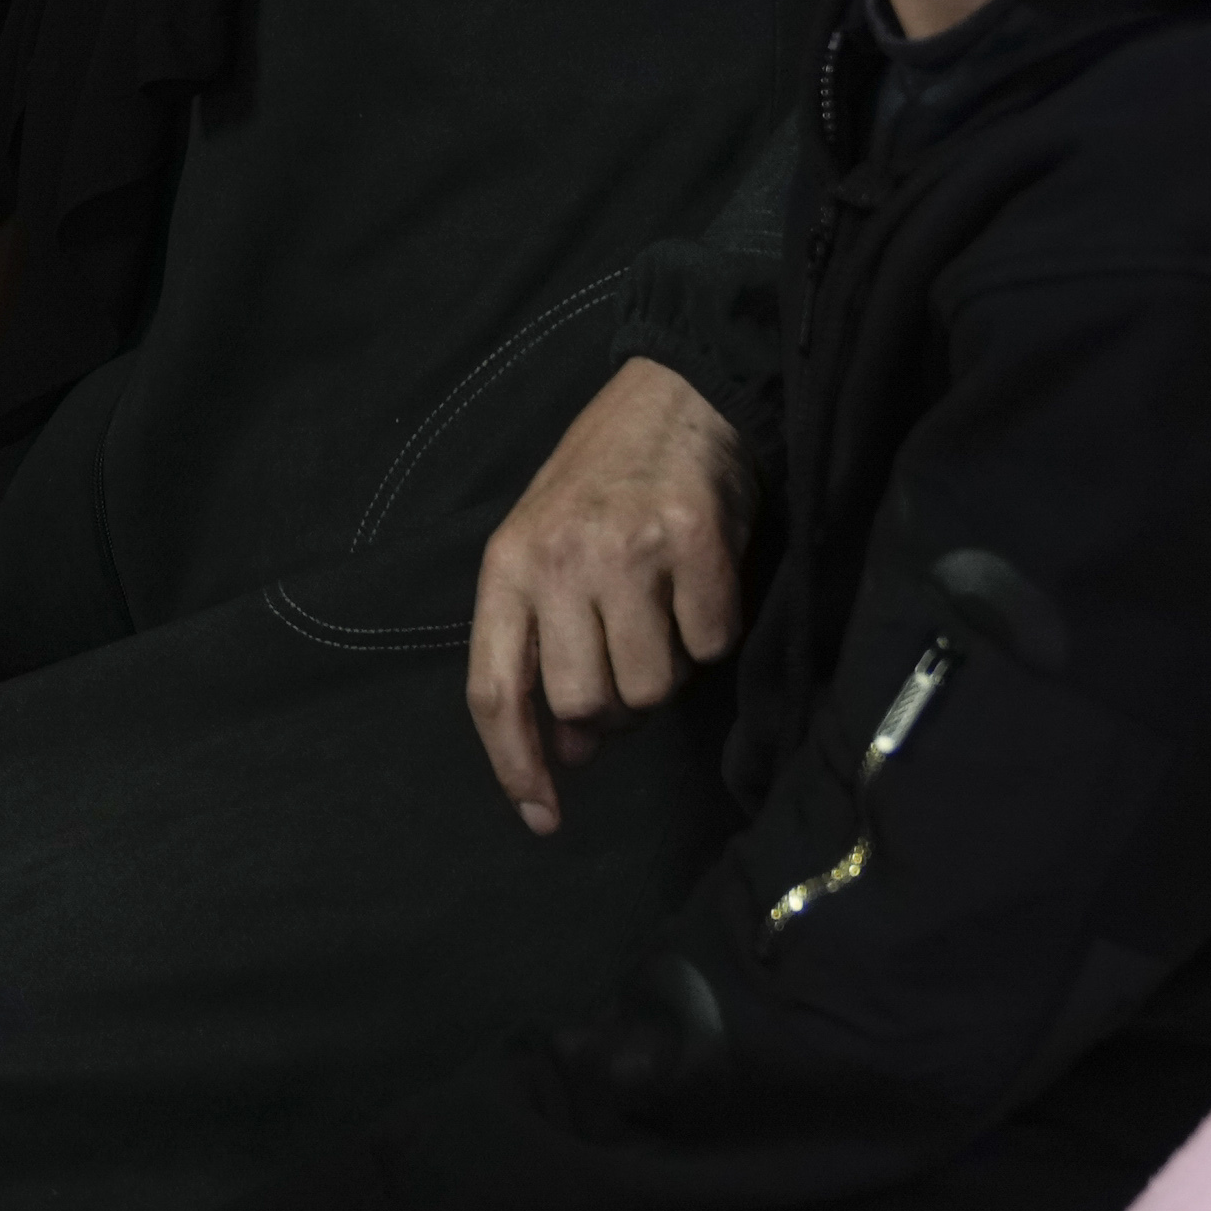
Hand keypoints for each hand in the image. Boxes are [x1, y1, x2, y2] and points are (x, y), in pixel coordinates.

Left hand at [469, 358, 750, 836]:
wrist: (676, 394)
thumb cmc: (603, 484)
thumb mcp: (546, 553)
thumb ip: (546, 645)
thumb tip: (569, 748)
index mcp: (507, 566)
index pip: (495, 691)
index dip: (515, 765)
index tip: (543, 817)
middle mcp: (560, 559)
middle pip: (586, 704)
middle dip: (616, 705)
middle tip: (631, 655)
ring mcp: (629, 549)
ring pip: (653, 687)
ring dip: (669, 670)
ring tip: (665, 611)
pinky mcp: (696, 541)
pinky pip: (712, 646)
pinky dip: (715, 633)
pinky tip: (702, 586)